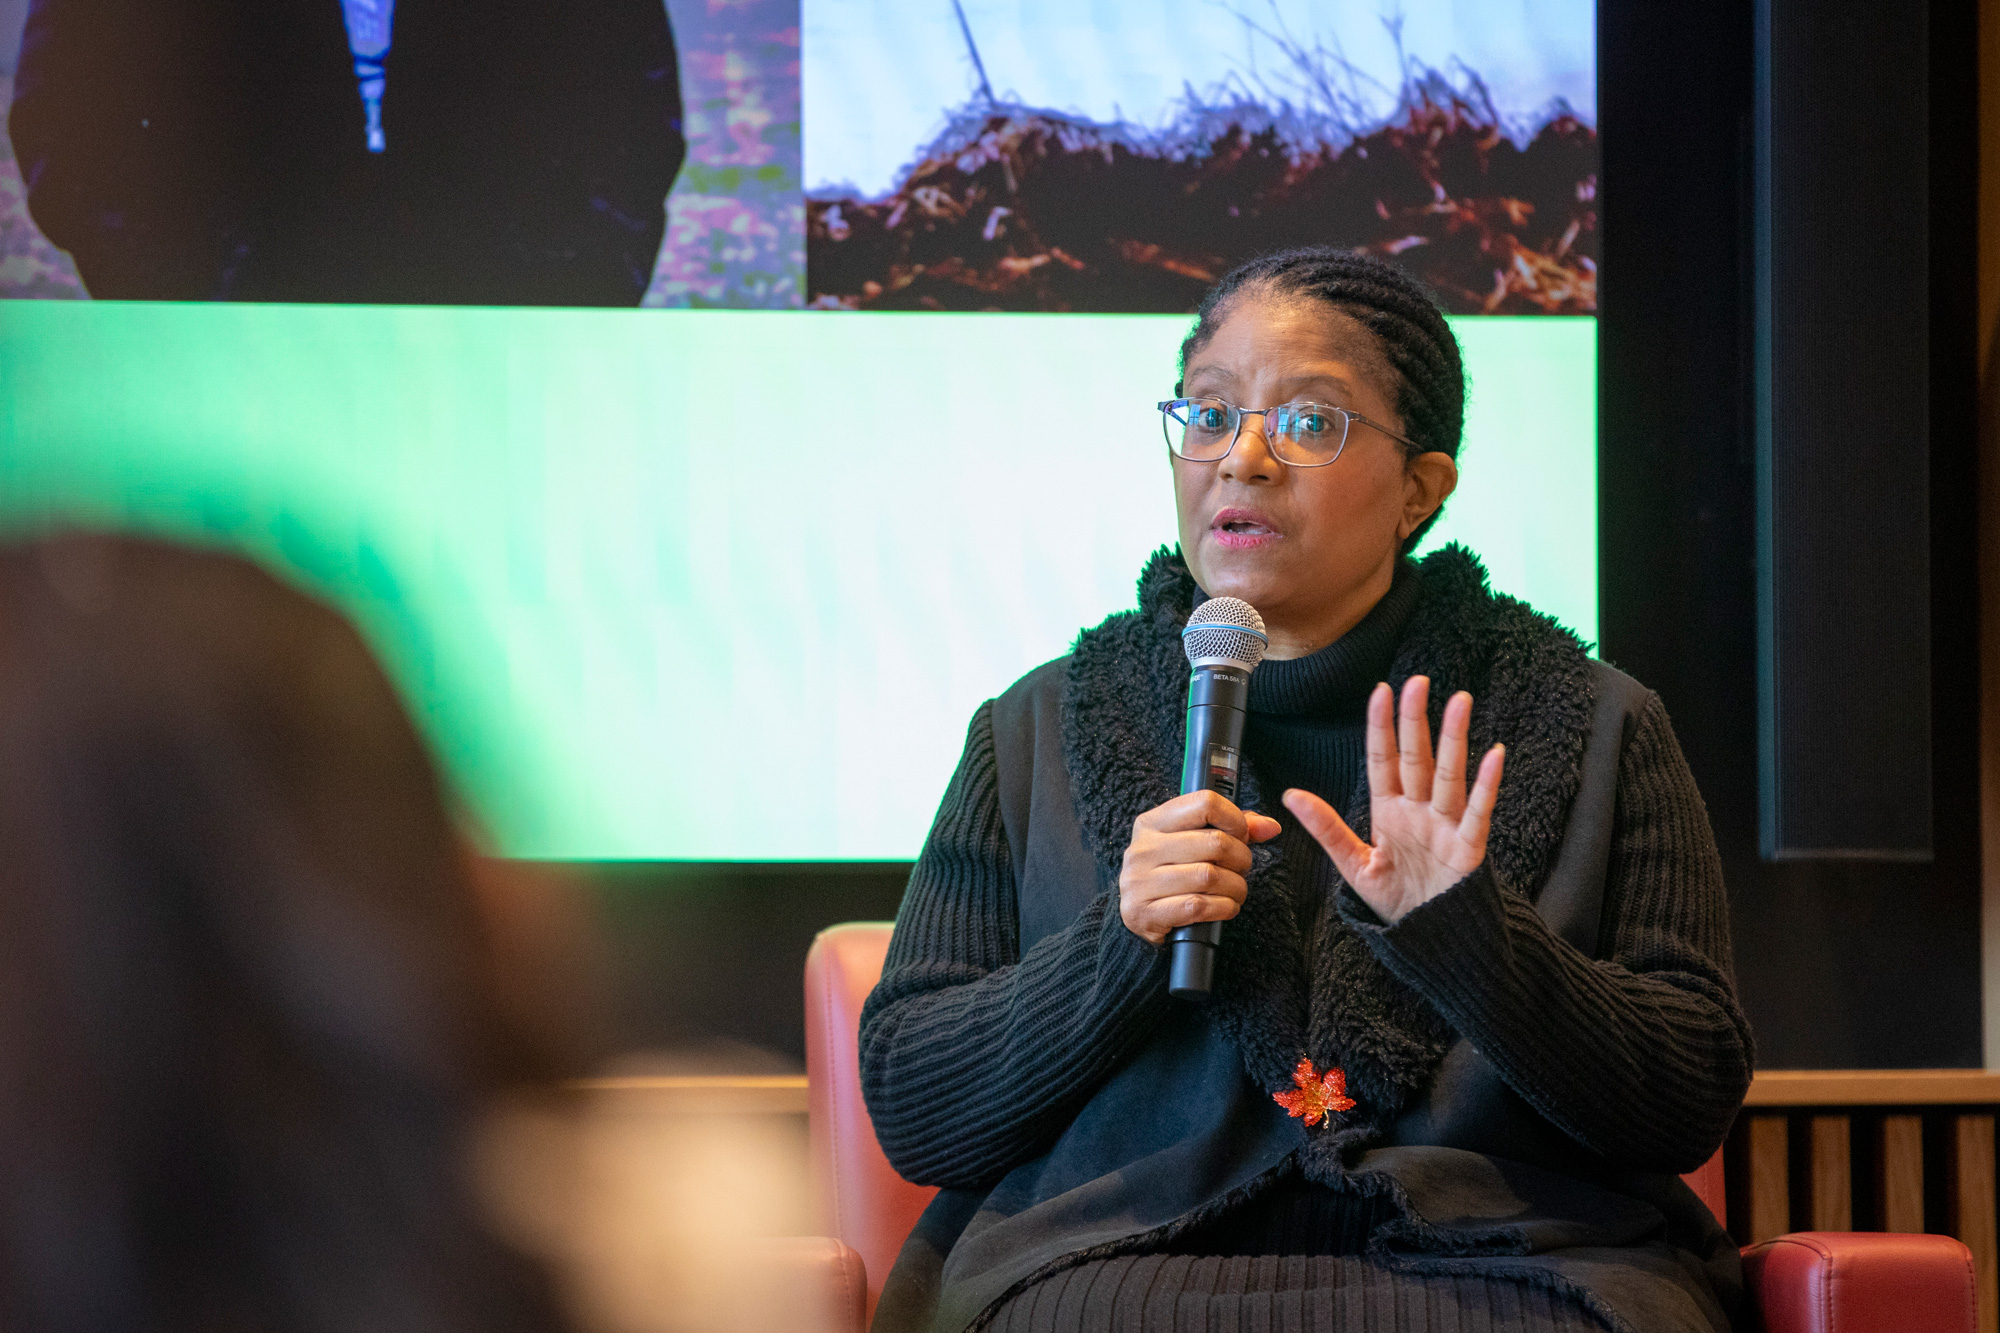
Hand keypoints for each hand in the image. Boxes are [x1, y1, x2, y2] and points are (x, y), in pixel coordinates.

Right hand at [1120, 790, 1282, 945]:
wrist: (1137, 917)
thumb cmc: (1172, 874)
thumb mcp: (1194, 843)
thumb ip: (1233, 830)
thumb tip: (1270, 827)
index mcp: (1152, 823)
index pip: (1205, 803)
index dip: (1235, 819)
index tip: (1242, 835)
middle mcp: (1142, 849)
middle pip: (1215, 842)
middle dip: (1241, 859)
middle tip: (1240, 868)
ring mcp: (1140, 882)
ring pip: (1210, 876)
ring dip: (1236, 887)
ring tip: (1235, 890)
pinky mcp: (1144, 913)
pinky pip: (1199, 906)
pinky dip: (1223, 908)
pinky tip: (1224, 907)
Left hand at [1282, 676, 1503, 923]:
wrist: (1429, 939)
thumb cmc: (1395, 899)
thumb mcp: (1354, 864)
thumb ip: (1327, 829)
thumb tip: (1291, 795)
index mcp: (1389, 811)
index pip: (1383, 760)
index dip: (1382, 726)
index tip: (1381, 690)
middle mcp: (1419, 811)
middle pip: (1417, 758)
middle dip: (1417, 720)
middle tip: (1419, 682)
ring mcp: (1445, 826)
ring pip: (1450, 775)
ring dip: (1454, 739)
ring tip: (1460, 703)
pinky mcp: (1467, 848)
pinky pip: (1478, 813)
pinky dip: (1486, 785)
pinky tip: (1493, 756)